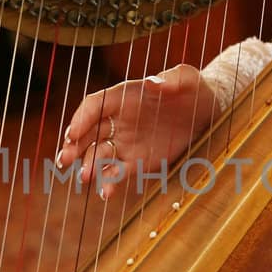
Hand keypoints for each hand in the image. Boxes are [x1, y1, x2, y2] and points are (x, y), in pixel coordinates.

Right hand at [55, 64, 219, 200]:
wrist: (207, 113)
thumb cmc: (193, 89)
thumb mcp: (187, 79)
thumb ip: (173, 79)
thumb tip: (154, 83)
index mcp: (123, 96)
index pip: (94, 105)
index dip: (81, 118)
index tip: (72, 133)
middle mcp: (118, 120)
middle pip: (88, 132)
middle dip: (75, 146)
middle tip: (65, 159)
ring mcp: (125, 142)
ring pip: (98, 155)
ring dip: (89, 166)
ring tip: (86, 177)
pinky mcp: (137, 162)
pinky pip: (117, 173)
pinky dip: (110, 182)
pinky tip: (106, 192)